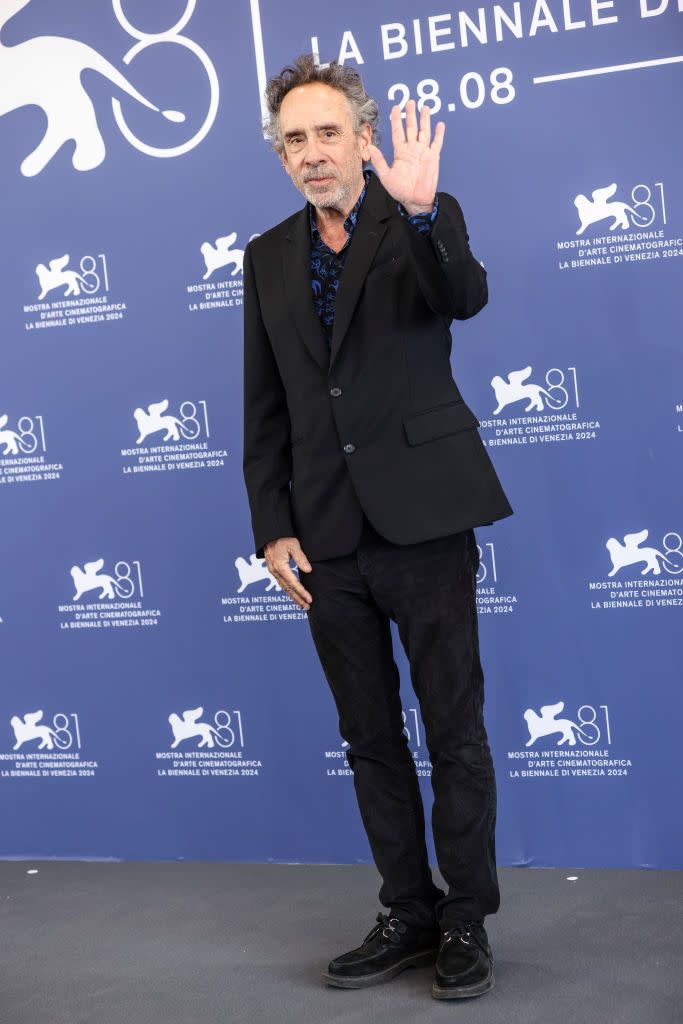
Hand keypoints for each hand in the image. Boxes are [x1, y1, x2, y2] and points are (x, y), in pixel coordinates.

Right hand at [263, 537, 312, 609]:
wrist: (270, 534)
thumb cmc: (283, 538)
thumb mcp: (294, 545)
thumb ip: (301, 558)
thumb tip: (308, 571)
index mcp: (280, 566)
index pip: (293, 583)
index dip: (302, 592)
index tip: (310, 599)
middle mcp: (275, 571)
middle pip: (288, 589)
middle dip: (298, 599)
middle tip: (307, 607)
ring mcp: (273, 571)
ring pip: (284, 588)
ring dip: (293, 597)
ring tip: (302, 604)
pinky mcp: (274, 570)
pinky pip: (281, 584)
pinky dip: (288, 591)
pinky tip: (293, 594)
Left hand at [367, 99, 444, 213]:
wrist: (415, 200)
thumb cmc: (400, 190)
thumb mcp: (386, 176)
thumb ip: (379, 161)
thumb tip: (370, 148)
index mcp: (400, 152)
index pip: (398, 132)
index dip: (396, 120)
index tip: (395, 108)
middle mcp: (412, 149)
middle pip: (411, 128)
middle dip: (410, 115)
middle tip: (410, 102)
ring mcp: (423, 152)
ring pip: (424, 131)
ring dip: (424, 119)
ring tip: (424, 107)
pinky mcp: (433, 157)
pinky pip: (436, 143)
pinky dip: (438, 134)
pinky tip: (439, 124)